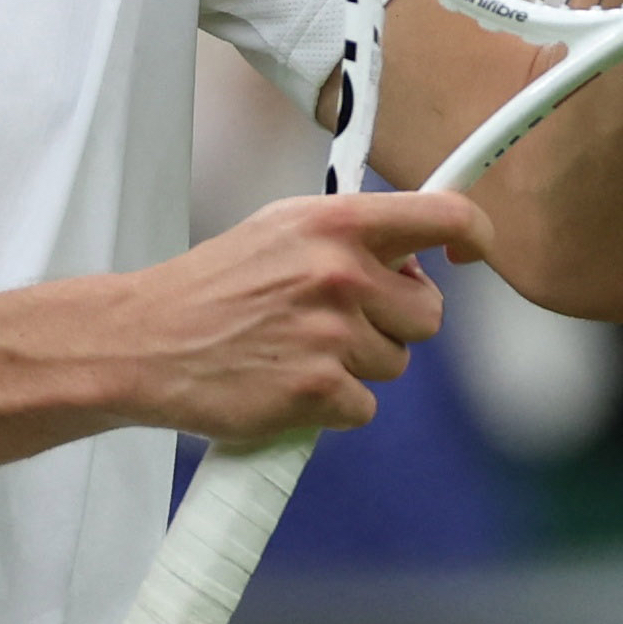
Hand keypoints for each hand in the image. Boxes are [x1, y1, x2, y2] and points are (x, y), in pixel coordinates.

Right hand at [106, 192, 494, 444]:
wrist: (147, 341)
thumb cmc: (215, 286)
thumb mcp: (281, 230)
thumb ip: (348, 235)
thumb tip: (411, 257)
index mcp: (336, 222)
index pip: (444, 215)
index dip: (475, 235)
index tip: (471, 255)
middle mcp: (341, 272)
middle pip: (429, 313)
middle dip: (395, 324)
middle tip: (340, 324)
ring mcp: (331, 334)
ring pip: (396, 364)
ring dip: (358, 367)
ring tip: (299, 351)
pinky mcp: (318, 391)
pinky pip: (364, 408)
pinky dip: (332, 406)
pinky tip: (289, 385)